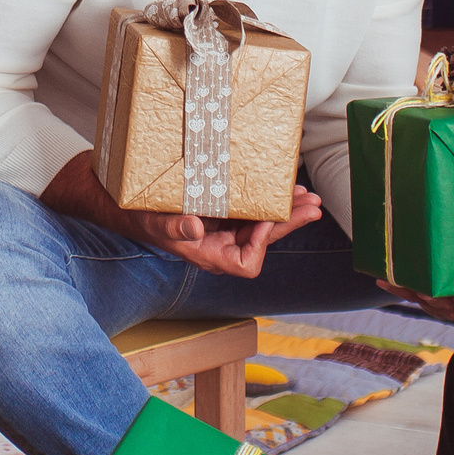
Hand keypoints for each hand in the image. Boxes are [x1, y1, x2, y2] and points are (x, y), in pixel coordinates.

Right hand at [143, 186, 323, 278]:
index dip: (260, 246)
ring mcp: (229, 231)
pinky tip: (285, 190)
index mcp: (211, 255)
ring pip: (265, 226)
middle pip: (265, 242)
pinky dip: (271, 202)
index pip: (246, 263)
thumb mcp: (157, 224)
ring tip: (306, 197)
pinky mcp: (228, 215)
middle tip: (312, 207)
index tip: (263, 222)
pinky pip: (256, 212)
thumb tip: (195, 229)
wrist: (142, 212)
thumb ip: (174, 229)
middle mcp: (225, 246)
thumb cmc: (147, 222)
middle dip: (289, 224)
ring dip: (287, 212)